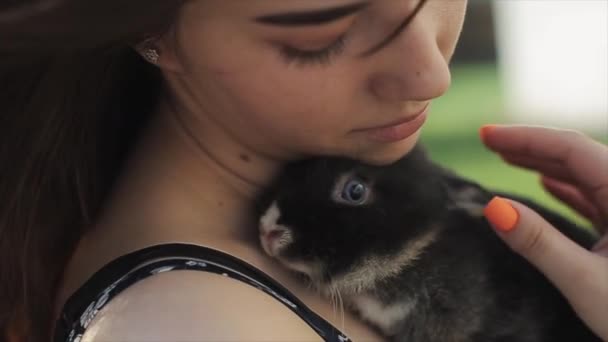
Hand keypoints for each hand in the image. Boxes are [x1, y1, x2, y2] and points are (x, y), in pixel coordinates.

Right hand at [479, 125, 607, 339]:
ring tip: (506, 158)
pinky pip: (593, 196)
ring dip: (543, 163)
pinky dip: (564, 187)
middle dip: (530, 145)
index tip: (486, 134)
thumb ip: (539, 242)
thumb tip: (494, 207)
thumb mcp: (585, 281)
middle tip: (489, 141)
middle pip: (577, 156)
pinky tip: (545, 184)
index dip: (525, 137)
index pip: (572, 148)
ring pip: (584, 174)